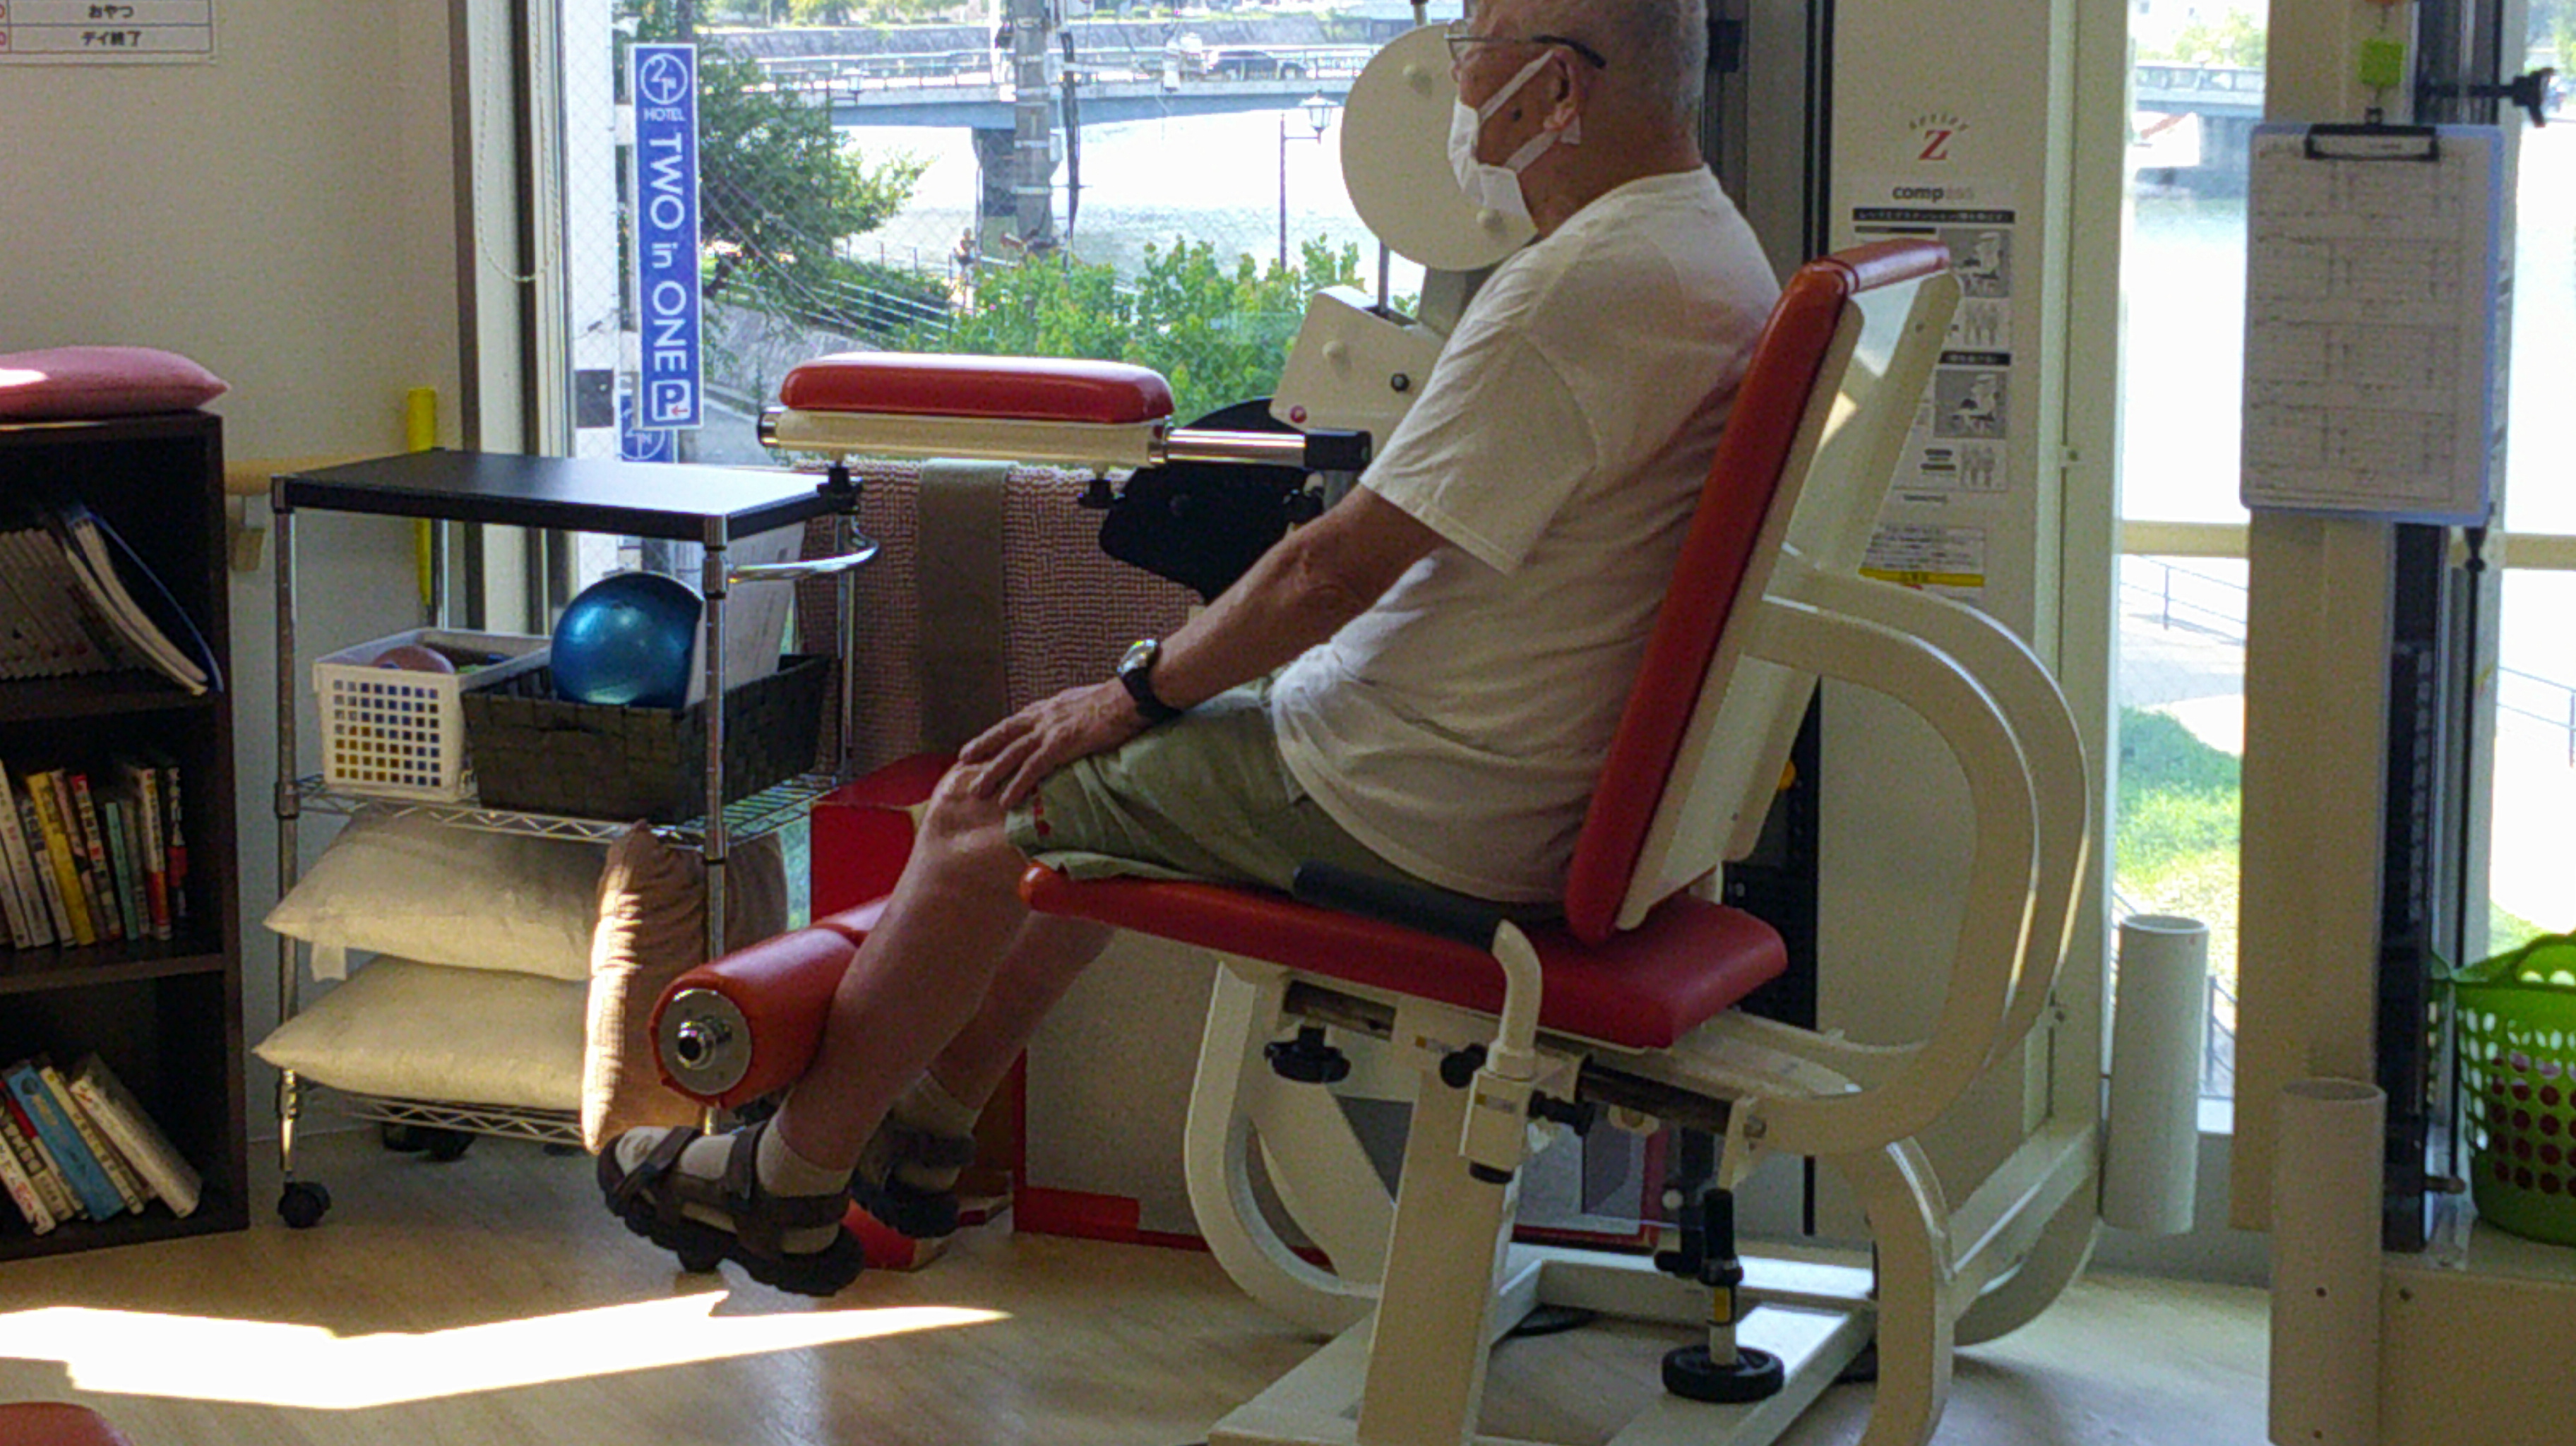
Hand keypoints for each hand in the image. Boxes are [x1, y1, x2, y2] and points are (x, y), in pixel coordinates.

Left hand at [956, 681, 1152, 807]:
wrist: (1132, 696)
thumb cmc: (1120, 700)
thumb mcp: (1088, 703)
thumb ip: (1074, 715)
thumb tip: (1075, 724)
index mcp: (1051, 706)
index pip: (1017, 721)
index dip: (998, 732)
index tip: (983, 742)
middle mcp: (1044, 716)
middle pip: (1005, 734)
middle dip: (983, 747)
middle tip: (963, 761)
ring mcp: (1050, 730)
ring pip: (1012, 755)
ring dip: (992, 773)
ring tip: (977, 791)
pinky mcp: (1061, 745)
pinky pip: (1033, 769)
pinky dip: (1017, 785)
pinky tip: (1006, 800)